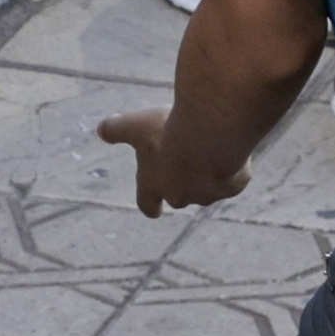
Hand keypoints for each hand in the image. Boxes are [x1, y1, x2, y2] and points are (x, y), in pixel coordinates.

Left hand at [99, 100, 253, 217]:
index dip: (150, 205)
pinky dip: (231, 165)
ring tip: (209, 148)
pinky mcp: (233, 186)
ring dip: (207, 174)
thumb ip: (115, 129)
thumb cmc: (167, 132)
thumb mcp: (135, 124)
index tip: (154, 210)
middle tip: (185, 165)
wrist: (210, 135)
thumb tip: (101, 130)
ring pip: (207, 188)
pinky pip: (233, 178)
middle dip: (181, 184)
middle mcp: (180, 195)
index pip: (147, 203)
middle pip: (179, 196)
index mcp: (154, 184)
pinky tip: (229, 146)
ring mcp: (208, 194)